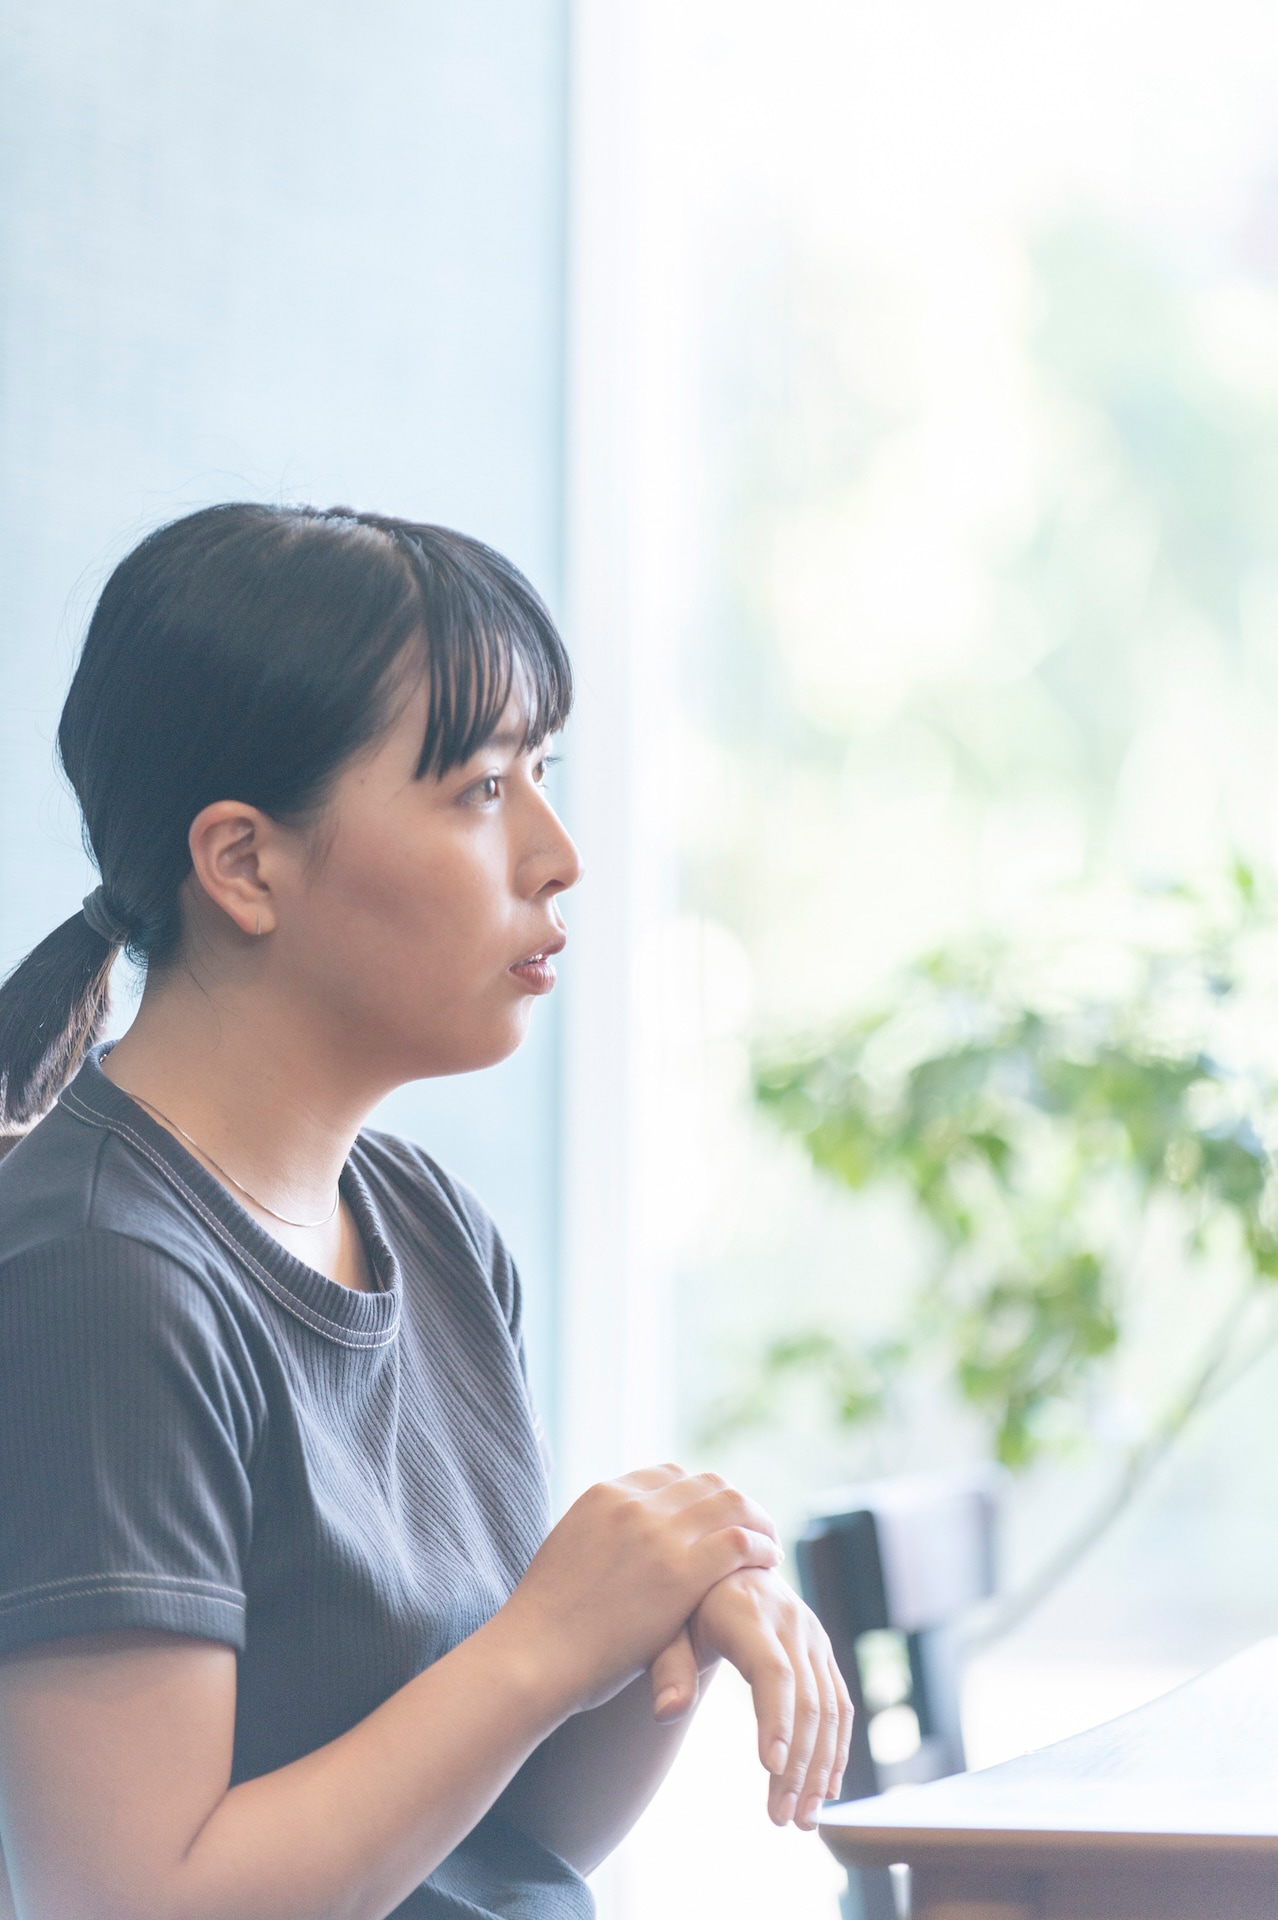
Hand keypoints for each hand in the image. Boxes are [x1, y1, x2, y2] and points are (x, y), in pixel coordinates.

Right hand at [501, 1465, 781, 1716]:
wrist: (533, 1655)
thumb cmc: (544, 1624)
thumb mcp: (567, 1554)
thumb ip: (598, 1538)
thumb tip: (613, 1546)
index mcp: (603, 1494)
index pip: (669, 1475)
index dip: (699, 1494)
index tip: (715, 1516)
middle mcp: (633, 1503)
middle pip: (704, 1483)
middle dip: (733, 1501)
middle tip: (753, 1524)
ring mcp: (658, 1534)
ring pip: (729, 1504)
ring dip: (756, 1519)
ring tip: (768, 1542)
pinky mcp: (681, 1572)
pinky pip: (738, 1542)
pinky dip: (760, 1546)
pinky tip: (769, 1561)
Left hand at [648, 1568, 852, 1828]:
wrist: (724, 1562)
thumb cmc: (686, 1602)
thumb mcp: (666, 1626)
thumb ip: (668, 1668)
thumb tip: (667, 1714)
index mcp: (748, 1612)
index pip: (773, 1672)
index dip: (777, 1720)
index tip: (772, 1770)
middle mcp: (790, 1621)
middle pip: (807, 1701)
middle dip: (798, 1765)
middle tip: (783, 1818)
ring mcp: (812, 1635)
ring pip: (830, 1708)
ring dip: (821, 1768)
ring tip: (802, 1818)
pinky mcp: (822, 1649)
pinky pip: (839, 1702)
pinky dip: (837, 1747)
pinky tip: (826, 1788)